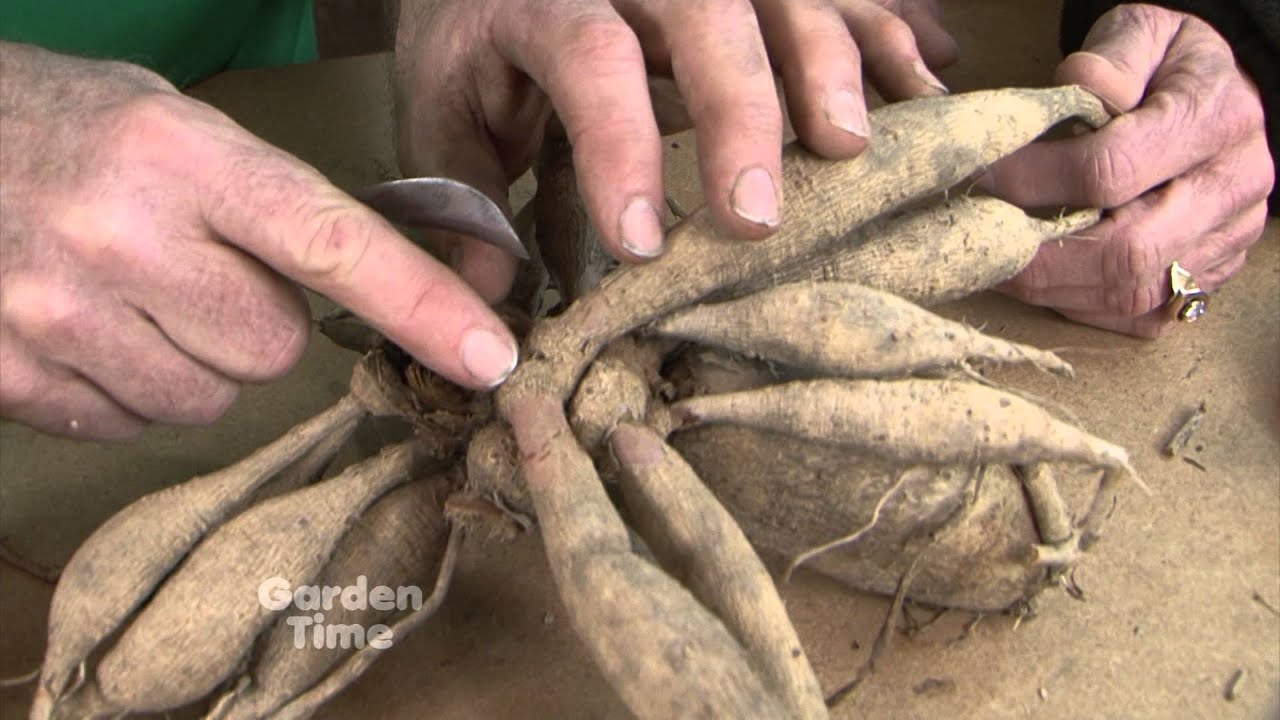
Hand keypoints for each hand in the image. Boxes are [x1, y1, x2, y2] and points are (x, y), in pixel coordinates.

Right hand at [0, 44, 517, 439]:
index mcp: (180, 157)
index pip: (330, 242)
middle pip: (273, 349)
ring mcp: (55, 314)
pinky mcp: (11, 375)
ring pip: (207, 399)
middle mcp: (119, 237)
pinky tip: (88, 324)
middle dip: (255, 323)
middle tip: (195, 269)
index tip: (490, 355)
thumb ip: (274, 201)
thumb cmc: (69, 128)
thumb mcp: (175, 126)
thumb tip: (396, 283)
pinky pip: (130, 422)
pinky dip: (127, 386)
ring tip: (132, 292)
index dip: (423, 305)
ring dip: (191, 359)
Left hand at [394, 0, 957, 302]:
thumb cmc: (474, 33)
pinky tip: (926, 83)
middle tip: (758, 216)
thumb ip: (462, 188)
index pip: (591, 58)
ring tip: (855, 150)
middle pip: (706, 12)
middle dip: (743, 112)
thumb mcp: (444, 101)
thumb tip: (487, 303)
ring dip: (830, 64)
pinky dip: (882, 32)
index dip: (621, 145)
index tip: (641, 242)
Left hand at [984, 4, 1274, 336]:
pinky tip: (1041, 281)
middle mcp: (1232, 189)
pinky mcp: (1208, 278)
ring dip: (1051, 288)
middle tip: (975, 241)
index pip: (1111, 169)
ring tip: (996, 263)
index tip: (978, 175)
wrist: (1221, 101)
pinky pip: (1140, 317)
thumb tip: (1075, 89)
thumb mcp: (1146, 34)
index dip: (1033, 179)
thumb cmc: (1169, 66)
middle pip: (1125, 252)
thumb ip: (1110, 59)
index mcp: (1216, 119)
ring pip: (1131, 294)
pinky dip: (1082, 307)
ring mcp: (1225, 242)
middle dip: (1037, 255)